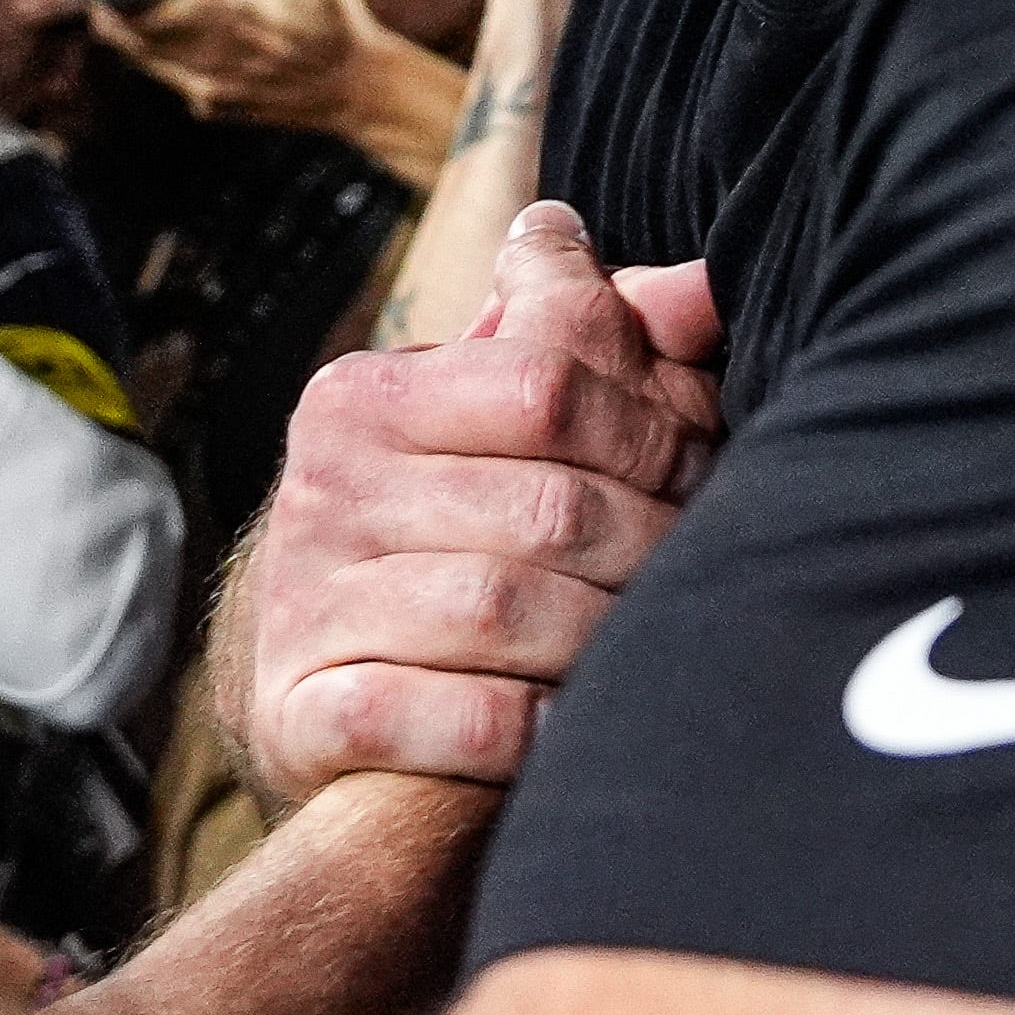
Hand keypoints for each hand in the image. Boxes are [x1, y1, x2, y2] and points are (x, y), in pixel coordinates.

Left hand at [93, 0, 444, 150]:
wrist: (356, 88)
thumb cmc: (335, 18)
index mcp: (225, 12)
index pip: (138, 6)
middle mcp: (207, 55)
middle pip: (125, 34)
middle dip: (112, 3)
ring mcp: (205, 87)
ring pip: (138, 59)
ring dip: (127, 30)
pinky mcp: (211, 105)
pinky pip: (163, 76)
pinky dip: (153, 54)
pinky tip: (162, 29)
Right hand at [231, 201, 719, 809]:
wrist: (322, 676)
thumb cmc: (447, 525)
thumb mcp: (495, 418)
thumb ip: (594, 341)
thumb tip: (705, 287)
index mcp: (366, 395)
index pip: (545, 386)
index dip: (653, 433)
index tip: (701, 474)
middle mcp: (324, 489)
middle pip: (546, 507)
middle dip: (650, 547)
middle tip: (698, 576)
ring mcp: (309, 604)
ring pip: (506, 613)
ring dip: (601, 639)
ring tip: (646, 649)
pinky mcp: (312, 715)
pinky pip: (457, 719)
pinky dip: (535, 728)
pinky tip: (573, 723)